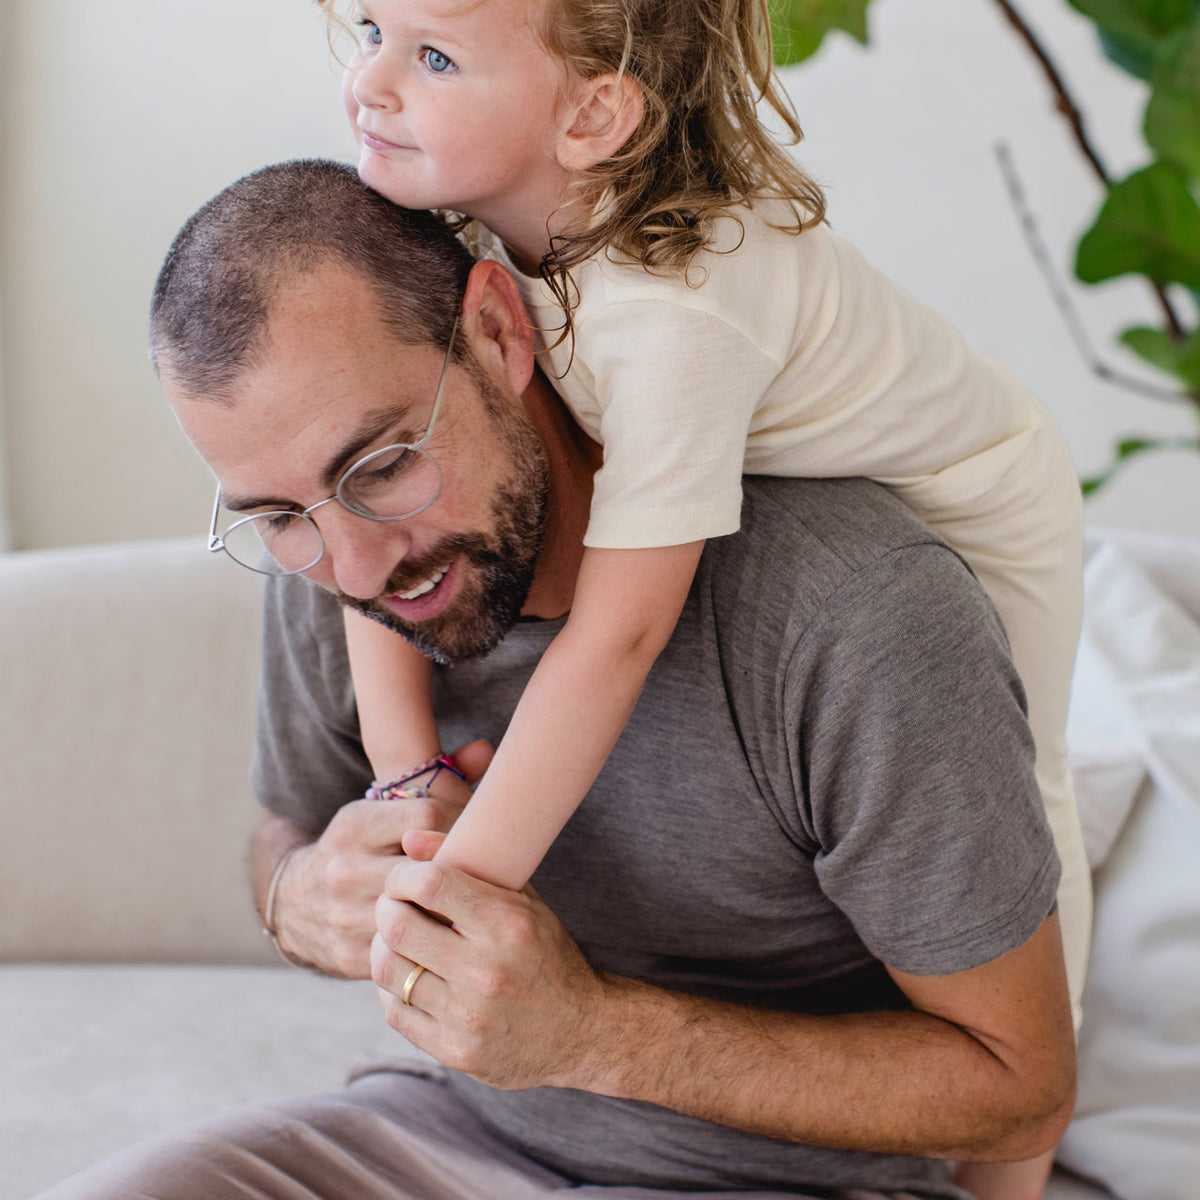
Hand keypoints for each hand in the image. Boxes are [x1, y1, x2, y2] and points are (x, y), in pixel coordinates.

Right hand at [273, 741, 491, 977]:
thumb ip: (438, 779)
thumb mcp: (381, 809)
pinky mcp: (352, 956)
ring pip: (420, 911)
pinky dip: (431, 939)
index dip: (459, 822)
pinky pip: (408, 948)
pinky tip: (447, 931)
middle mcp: (344, 868)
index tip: (472, 832)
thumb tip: (485, 747)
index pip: (426, 815)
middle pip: (426, 866)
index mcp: (354, 825)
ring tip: (473, 901)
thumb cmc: (359, 848)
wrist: (295, 905)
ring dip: (449, 907)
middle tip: (483, 871)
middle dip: (459, 868)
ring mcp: (345, 915)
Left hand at [371, 835, 614, 1090]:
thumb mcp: (522, 902)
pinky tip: (406, 974)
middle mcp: (486, 971)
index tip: (403, 875)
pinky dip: (390, 987)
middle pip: (398, 925)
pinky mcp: (454, 1052)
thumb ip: (469, 864)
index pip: (431, 883)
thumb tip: (410, 837)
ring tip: (395, 938)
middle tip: (392, 904)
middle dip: (386, 906)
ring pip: (388, 969)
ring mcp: (468, 1016)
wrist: (579, 1031)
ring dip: (382, 946)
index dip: (403, 873)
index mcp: (507, 925)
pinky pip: (395, 1011)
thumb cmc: (545, 954)